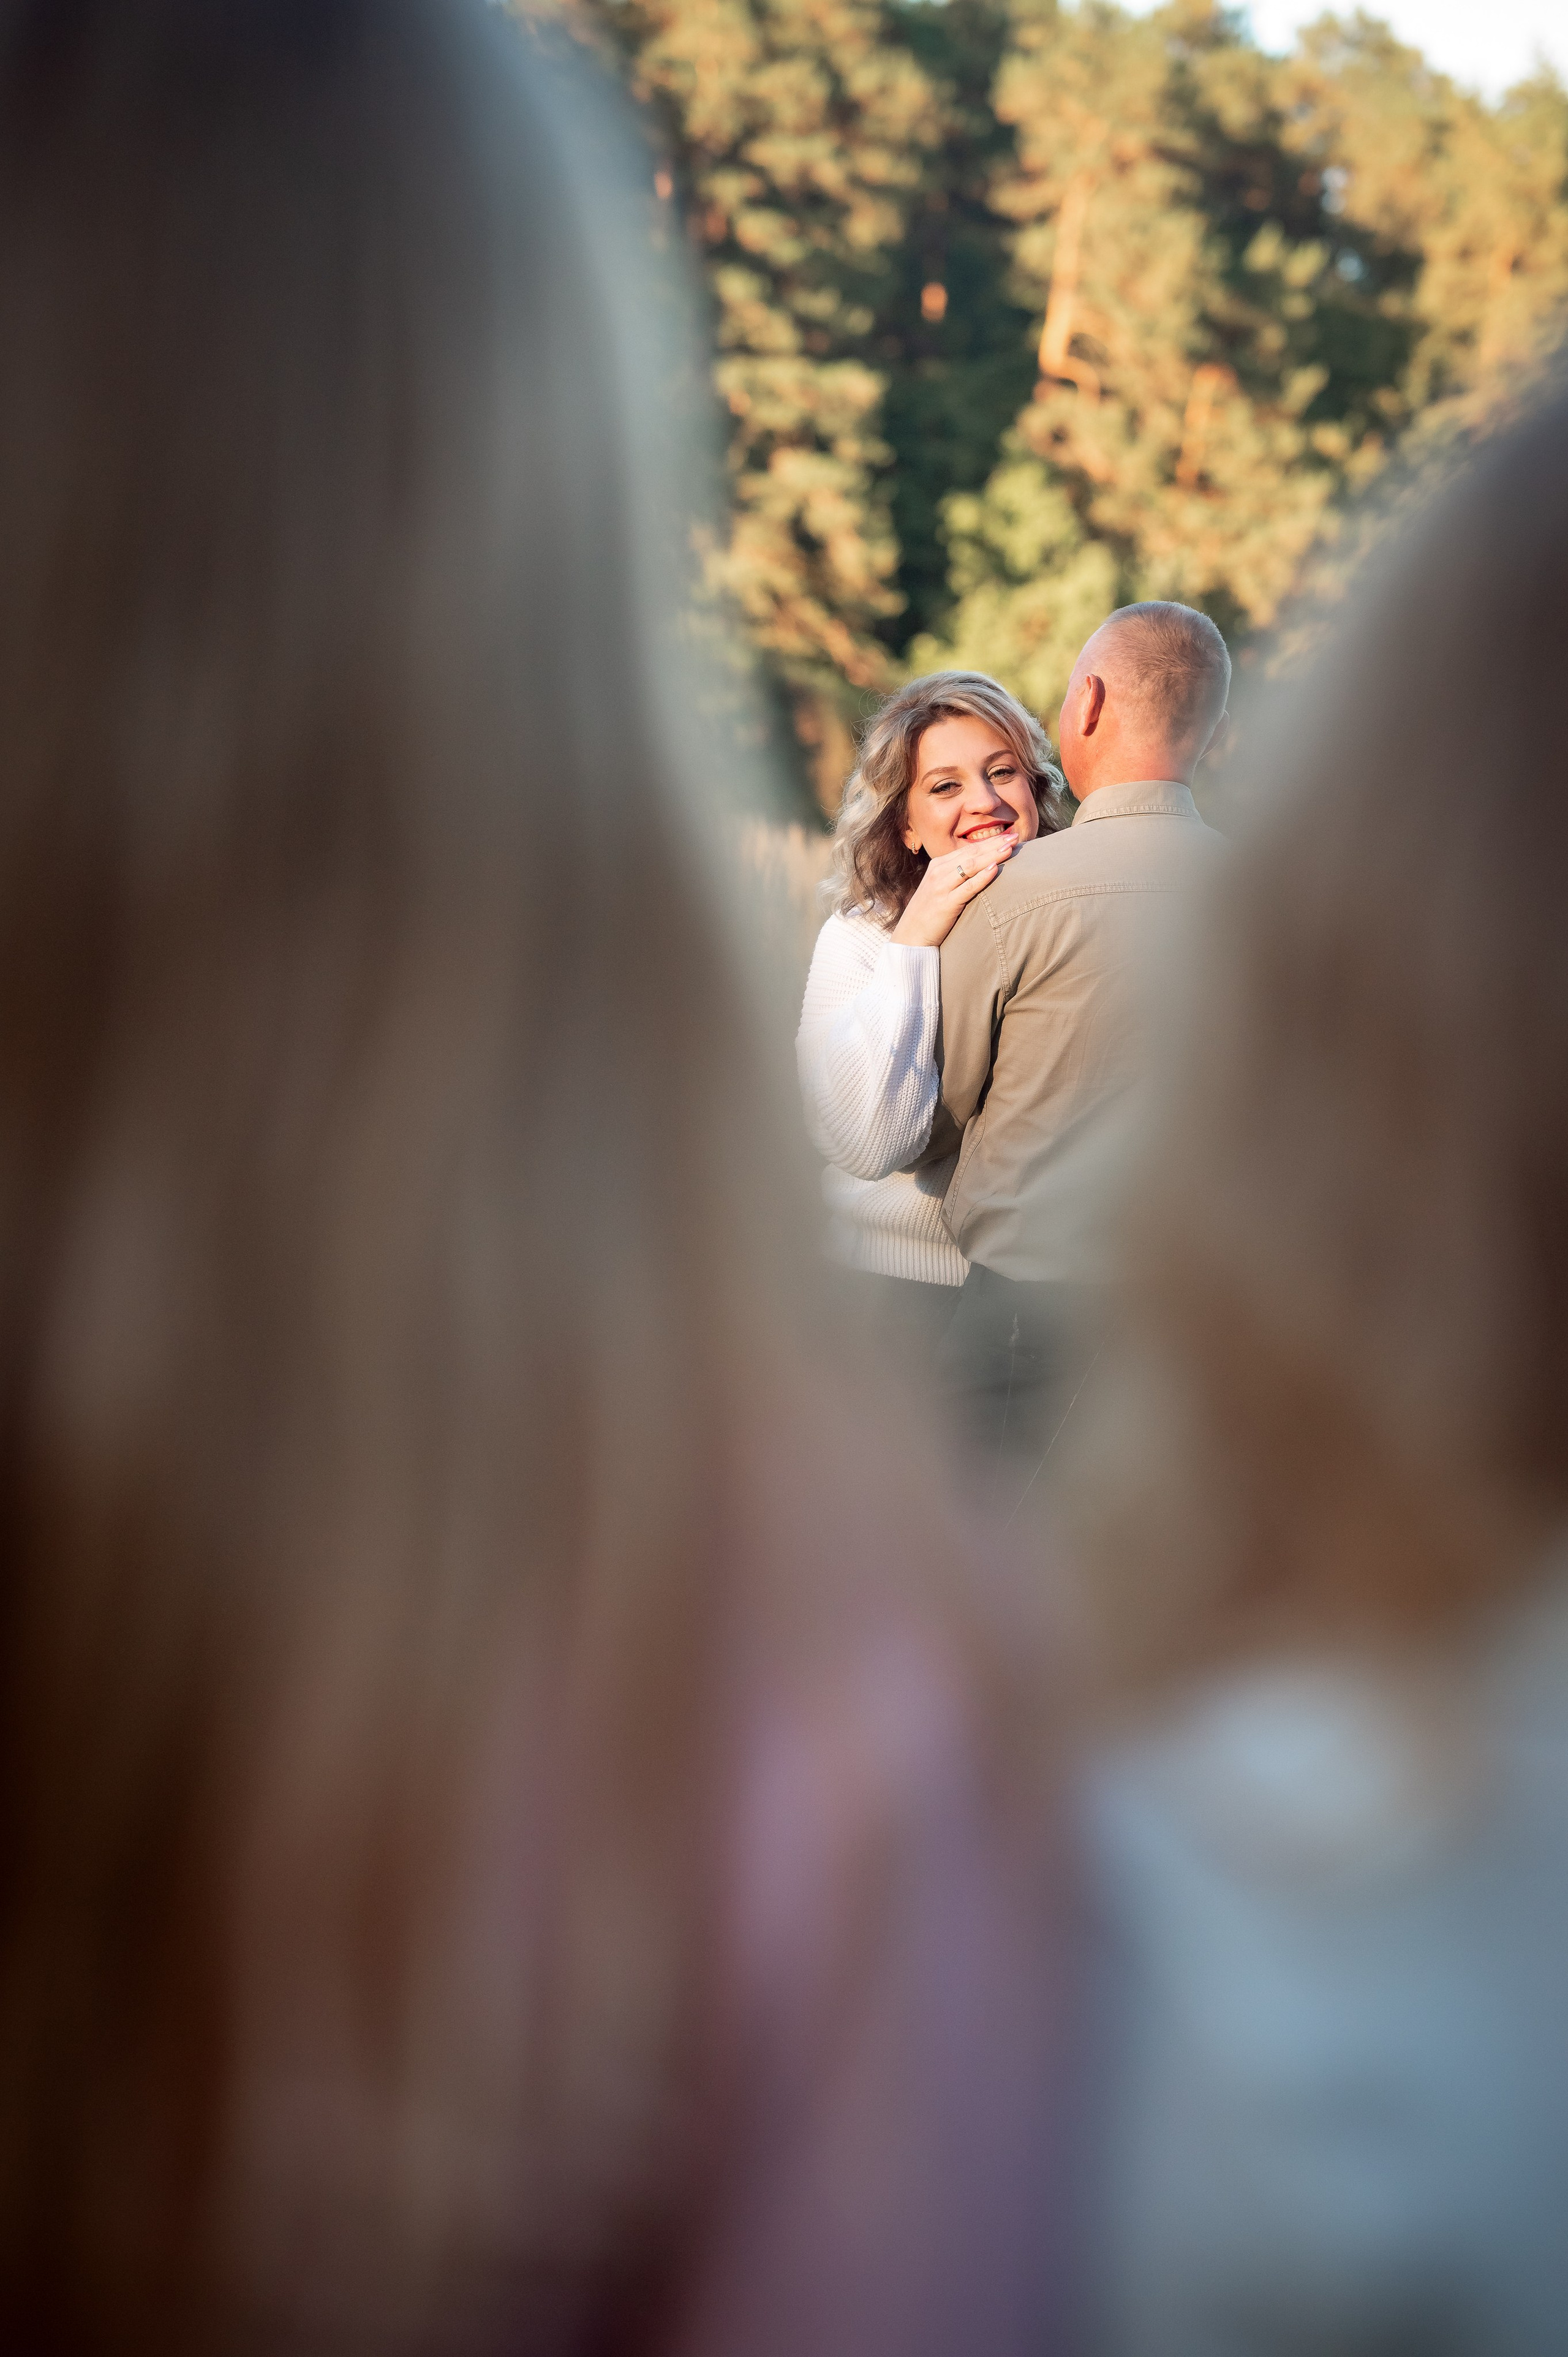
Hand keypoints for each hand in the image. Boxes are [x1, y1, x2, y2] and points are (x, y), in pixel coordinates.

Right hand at [889, 830, 1018, 948]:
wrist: (911, 936)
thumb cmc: (930, 913)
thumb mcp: (940, 888)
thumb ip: (956, 875)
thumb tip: (982, 868)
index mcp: (938, 865)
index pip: (968, 849)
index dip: (990, 841)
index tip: (1009, 835)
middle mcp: (938, 872)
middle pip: (971, 853)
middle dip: (995, 844)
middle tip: (1016, 836)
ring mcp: (941, 887)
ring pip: (970, 866)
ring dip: (991, 856)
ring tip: (1010, 849)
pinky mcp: (946, 903)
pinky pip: (968, 887)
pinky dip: (982, 877)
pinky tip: (995, 869)